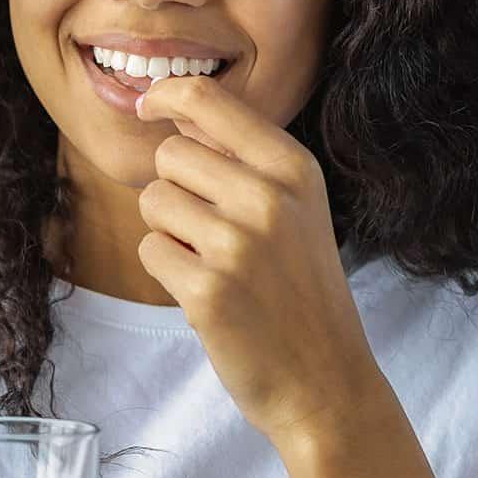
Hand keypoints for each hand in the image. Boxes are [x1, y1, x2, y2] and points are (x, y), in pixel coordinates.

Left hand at [133, 72, 383, 444]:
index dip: (166, 96)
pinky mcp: (207, 292)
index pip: (209, 99)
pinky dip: (167, 271)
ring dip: (169, 231)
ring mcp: (237, 245)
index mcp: (294, 168)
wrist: (327, 381)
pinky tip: (206, 292)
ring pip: (154, 201)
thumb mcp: (298, 208)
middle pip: (171, 154)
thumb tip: (175, 109)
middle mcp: (268, 198)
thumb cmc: (303, 290)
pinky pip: (151, 250)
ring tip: (213, 263)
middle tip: (211, 231)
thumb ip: (244, 158)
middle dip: (176, 188)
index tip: (149, 107)